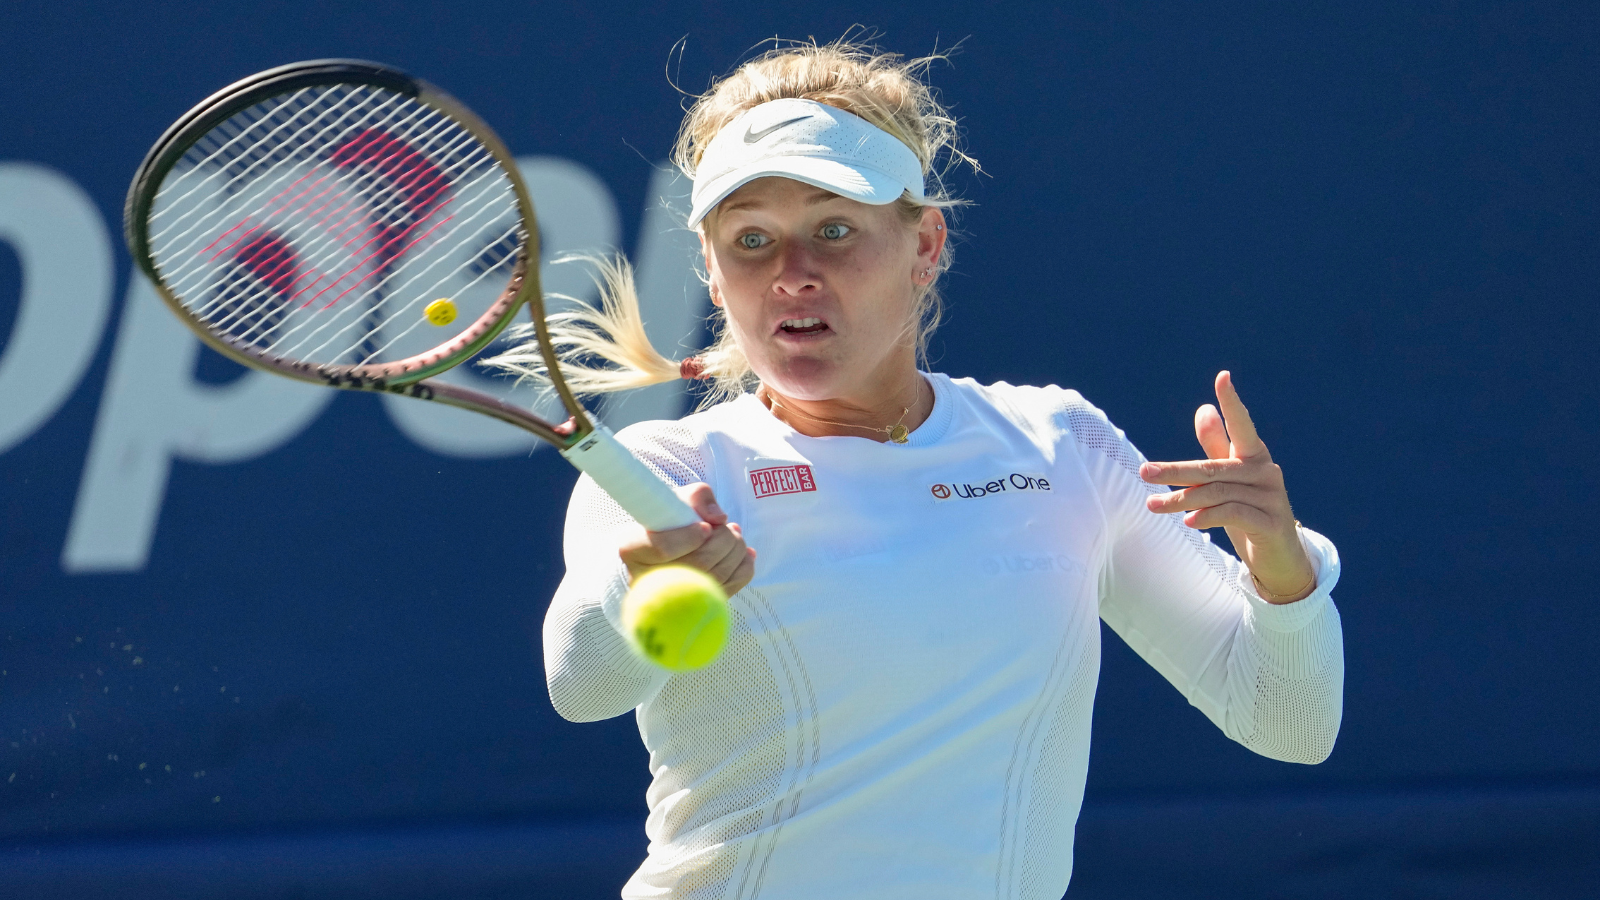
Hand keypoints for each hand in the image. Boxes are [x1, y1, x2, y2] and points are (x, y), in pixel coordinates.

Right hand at [618, 483, 756, 594]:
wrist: (659, 552)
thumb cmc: (665, 523)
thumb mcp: (674, 500)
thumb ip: (696, 497)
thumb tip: (718, 517)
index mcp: (633, 548)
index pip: (662, 548)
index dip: (689, 537)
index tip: (706, 526)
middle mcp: (647, 579)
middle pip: (697, 563)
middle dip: (723, 540)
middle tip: (727, 527)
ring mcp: (671, 597)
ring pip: (716, 576)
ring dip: (736, 550)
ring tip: (734, 535)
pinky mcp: (695, 606)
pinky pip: (729, 589)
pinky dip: (744, 568)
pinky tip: (744, 553)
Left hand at [1139, 371, 1315, 602]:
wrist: (1279, 558)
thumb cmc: (1249, 512)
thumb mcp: (1229, 480)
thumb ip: (1216, 448)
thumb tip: (1203, 409)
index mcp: (1254, 457)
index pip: (1242, 425)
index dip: (1232, 403)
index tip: (1223, 377)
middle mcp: (1265, 472)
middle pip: (1214, 467)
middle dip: (1176, 470)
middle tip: (1144, 472)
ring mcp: (1272, 498)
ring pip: (1219, 493)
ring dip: (1183, 500)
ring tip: (1154, 506)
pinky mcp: (1272, 523)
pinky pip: (1234, 514)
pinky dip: (1208, 517)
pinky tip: (1189, 522)